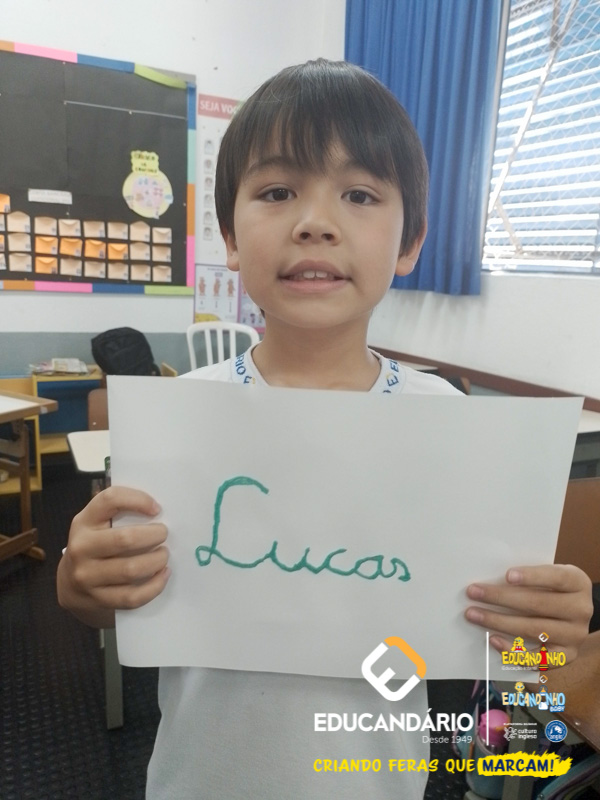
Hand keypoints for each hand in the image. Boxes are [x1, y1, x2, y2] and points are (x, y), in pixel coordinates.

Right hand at [57, 486, 169, 627]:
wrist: (69, 584)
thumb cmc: (94, 545)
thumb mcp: (97, 523)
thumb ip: (119, 512)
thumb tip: (157, 511)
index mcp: (83, 522)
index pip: (110, 500)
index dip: (138, 500)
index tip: (156, 509)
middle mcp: (81, 548)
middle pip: (126, 539)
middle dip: (154, 536)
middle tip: (164, 534)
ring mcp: (87, 576)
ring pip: (131, 569)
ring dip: (156, 561)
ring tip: (163, 555)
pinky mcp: (97, 599)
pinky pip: (132, 596)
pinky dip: (154, 586)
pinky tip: (162, 576)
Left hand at [465, 564, 592, 664]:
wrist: (574, 611)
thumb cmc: (552, 587)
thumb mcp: (549, 574)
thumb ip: (528, 575)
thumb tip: (490, 579)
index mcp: (577, 583)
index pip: (555, 577)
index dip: (532, 576)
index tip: (507, 575)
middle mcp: (581, 610)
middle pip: (538, 604)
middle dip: (501, 598)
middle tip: (473, 592)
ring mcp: (575, 635)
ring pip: (533, 629)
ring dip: (499, 622)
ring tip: (474, 614)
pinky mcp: (567, 655)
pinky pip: (537, 658)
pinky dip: (514, 651)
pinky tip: (493, 640)